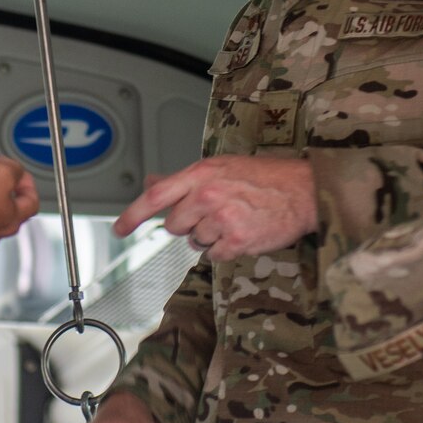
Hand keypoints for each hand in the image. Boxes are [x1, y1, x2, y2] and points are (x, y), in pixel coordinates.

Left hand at [113, 156, 317, 260]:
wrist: (303, 191)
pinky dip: (225, 249)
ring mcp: (222, 219)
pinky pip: (214, 255)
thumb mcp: (220, 168)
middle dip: (188, 224)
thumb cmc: (264, 178)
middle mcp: (207, 195)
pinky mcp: (237, 241)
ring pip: (195, 242)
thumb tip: (151, 183)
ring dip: (210, 236)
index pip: (156, 196)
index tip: (119, 229)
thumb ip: (183, 180)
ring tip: (234, 219)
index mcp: (201, 174)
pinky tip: (243, 232)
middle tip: (214, 212)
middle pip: (174, 225)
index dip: (133, 215)